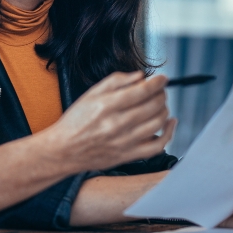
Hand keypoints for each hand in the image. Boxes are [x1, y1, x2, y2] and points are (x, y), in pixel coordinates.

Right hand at [39, 71, 176, 173]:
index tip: (162, 79)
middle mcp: (118, 124)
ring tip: (160, 104)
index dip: (157, 82)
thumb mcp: (91, 94)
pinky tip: (169, 123)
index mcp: (108, 106)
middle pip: (153, 106)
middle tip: (159, 91)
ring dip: (164, 110)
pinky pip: (157, 146)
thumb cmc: (75, 122)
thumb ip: (116, 81)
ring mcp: (125, 141)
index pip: (142, 91)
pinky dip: (168, 133)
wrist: (64, 150)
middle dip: (161, 94)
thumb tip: (140, 76)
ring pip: (158, 123)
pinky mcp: (129, 155)